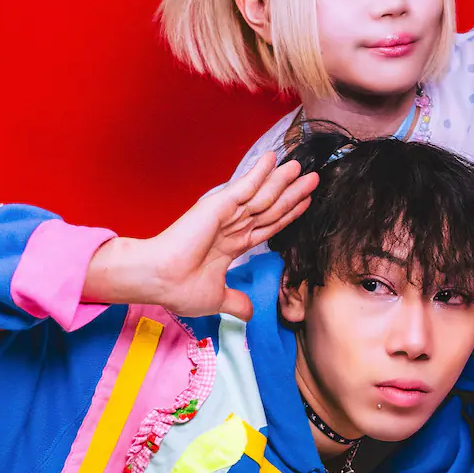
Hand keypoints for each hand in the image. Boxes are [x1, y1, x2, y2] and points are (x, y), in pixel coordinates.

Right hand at [85, 153, 317, 319]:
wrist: (158, 280)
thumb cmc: (178, 288)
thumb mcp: (216, 299)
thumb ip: (236, 302)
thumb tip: (250, 314)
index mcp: (234, 245)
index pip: (270, 226)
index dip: (290, 214)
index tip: (307, 203)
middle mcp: (233, 226)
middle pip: (273, 207)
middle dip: (294, 193)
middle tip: (315, 178)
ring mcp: (227, 214)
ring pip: (264, 195)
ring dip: (284, 180)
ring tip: (303, 166)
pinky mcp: (218, 205)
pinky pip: (245, 186)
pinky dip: (260, 172)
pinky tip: (274, 158)